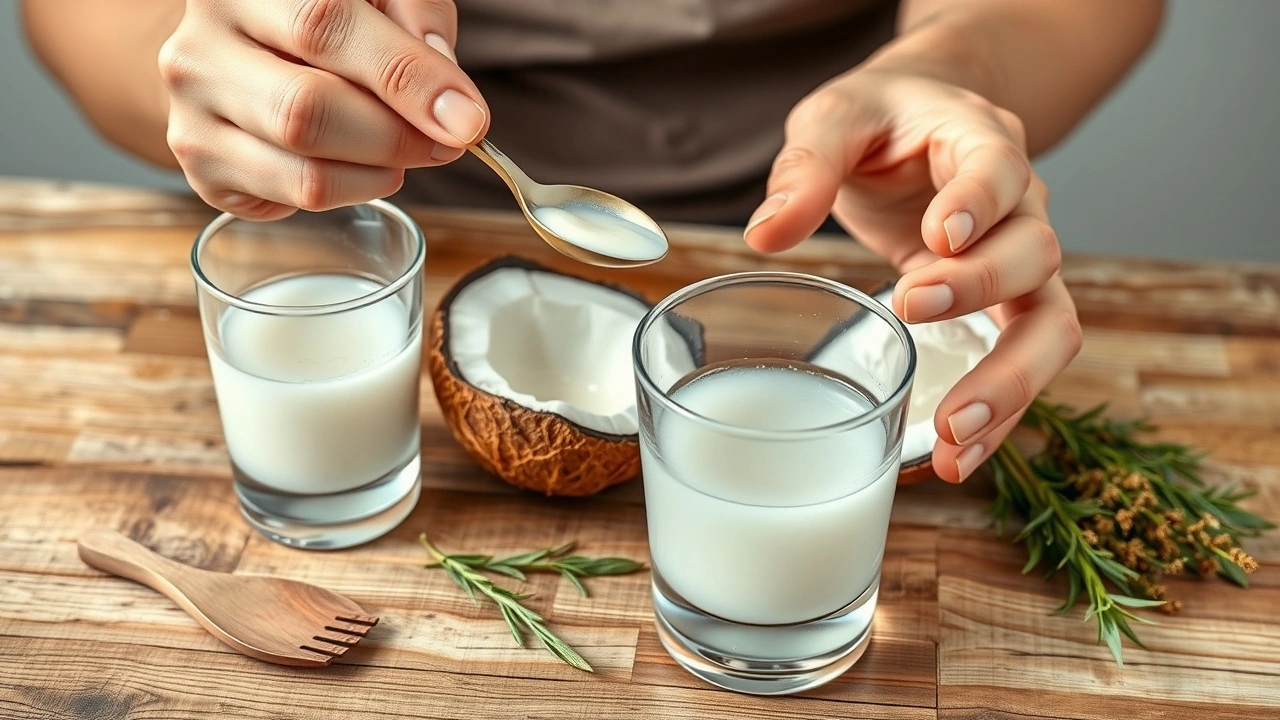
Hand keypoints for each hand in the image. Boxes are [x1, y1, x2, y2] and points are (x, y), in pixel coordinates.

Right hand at [158, 0, 487, 219]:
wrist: (250, 44)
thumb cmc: (330, 13)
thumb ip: (417, 16)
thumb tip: (447, 95)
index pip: (324, 24)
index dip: (405, 77)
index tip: (467, 118)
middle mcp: (200, 44)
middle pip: (306, 109)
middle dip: (397, 136)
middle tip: (447, 141)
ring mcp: (191, 111)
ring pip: (303, 169)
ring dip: (380, 171)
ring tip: (408, 151)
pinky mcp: (202, 165)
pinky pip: (294, 199)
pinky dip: (353, 190)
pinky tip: (365, 165)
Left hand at [744, 67, 1081, 483]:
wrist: (923, 119)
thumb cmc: (881, 117)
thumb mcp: (833, 117)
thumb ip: (806, 166)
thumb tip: (765, 232)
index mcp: (980, 141)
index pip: (998, 167)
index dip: (978, 202)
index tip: (937, 236)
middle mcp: (1019, 205)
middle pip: (1036, 251)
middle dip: (983, 290)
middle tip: (915, 313)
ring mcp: (1019, 263)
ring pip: (1050, 324)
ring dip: (1010, 384)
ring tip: (954, 437)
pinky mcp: (1002, 309)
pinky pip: (1021, 363)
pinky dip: (997, 414)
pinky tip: (955, 459)